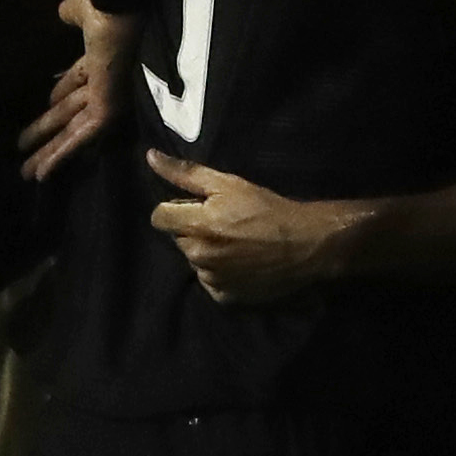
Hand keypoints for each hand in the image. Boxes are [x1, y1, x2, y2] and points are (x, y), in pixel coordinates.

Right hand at [21, 0, 127, 178]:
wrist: (119, 4)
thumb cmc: (103, 0)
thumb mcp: (81, 6)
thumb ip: (74, 12)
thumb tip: (66, 11)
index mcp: (101, 55)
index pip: (79, 79)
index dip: (61, 91)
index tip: (46, 103)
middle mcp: (106, 80)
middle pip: (71, 111)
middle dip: (48, 130)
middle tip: (25, 147)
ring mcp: (108, 97)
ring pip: (72, 132)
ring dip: (48, 153)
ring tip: (27, 172)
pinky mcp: (107, 110)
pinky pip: (80, 139)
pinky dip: (59, 156)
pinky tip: (40, 172)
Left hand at [147, 151, 349, 305]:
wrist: (305, 246)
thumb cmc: (268, 209)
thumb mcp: (228, 184)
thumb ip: (185, 173)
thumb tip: (150, 157)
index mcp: (195, 225)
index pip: (159, 217)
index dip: (175, 209)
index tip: (196, 207)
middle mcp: (198, 255)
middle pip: (178, 239)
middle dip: (193, 230)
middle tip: (223, 223)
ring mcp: (211, 279)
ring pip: (194, 261)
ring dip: (206, 252)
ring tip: (235, 244)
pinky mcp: (224, 298)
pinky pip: (210, 282)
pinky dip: (219, 273)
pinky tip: (241, 263)